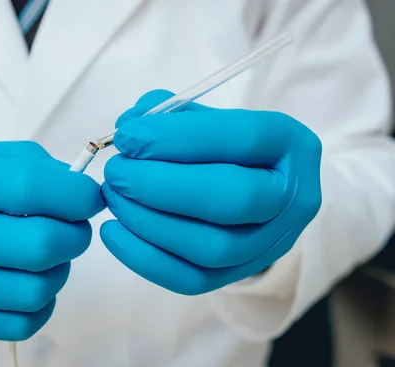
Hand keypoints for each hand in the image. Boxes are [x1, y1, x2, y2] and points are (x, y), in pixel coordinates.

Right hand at [0, 141, 103, 339]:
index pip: (31, 187)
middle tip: (73, 227)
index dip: (77, 194)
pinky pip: (20, 324)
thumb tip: (83, 193)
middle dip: (75, 235)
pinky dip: (42, 305)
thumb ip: (34, 166)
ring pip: (34, 290)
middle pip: (39, 245)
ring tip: (50, 255)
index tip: (89, 197)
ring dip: (60, 271)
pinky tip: (34, 282)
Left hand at [101, 90, 321, 294]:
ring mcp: (271, 244)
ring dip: (148, 221)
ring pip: (211, 247)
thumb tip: (127, 127)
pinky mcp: (241, 274)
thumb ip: (166, 114)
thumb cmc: (221, 146)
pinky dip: (144, 258)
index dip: (176, 138)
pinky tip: (113, 231)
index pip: (240, 139)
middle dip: (160, 185)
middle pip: (231, 200)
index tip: (126, 137)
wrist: (252, 187)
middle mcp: (292, 199)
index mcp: (288, 144)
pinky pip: (193, 279)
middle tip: (117, 171)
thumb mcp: (203, 117)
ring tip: (114, 196)